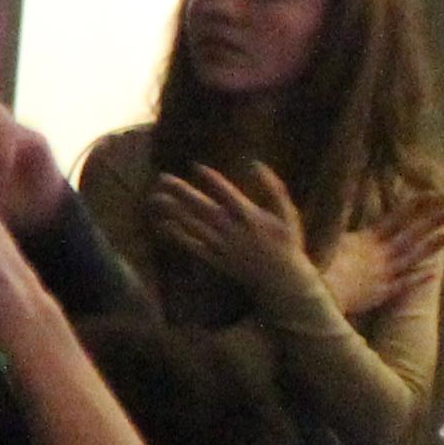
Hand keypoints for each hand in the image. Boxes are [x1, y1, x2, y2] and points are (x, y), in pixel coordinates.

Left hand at [142, 160, 319, 308]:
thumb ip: (274, 187)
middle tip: (162, 178)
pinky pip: (194, 247)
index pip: (227, 194)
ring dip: (173, 211)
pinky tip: (163, 225)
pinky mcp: (217, 261)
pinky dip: (179, 236)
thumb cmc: (287, 244)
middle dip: (182, 192)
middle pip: (203, 208)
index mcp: (251, 218)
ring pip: (194, 226)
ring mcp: (223, 247)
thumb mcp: (288, 213)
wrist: (282, 281)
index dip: (212, 180)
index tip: (197, 167)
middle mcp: (234, 232)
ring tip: (155, 198)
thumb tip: (255, 163)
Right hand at [319, 199, 443, 323]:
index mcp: (365, 239)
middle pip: (409, 236)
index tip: (432, 194)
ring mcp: (383, 274)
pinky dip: (418, 280)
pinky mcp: (380, 294)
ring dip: (430, 247)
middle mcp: (379, 255)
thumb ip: (324, 217)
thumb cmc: (315, 266)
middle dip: (429, 222)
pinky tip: (433, 274)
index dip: (414, 206)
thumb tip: (305, 193)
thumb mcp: (320, 235)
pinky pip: (403, 285)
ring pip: (411, 258)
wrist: (319, 295)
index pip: (395, 218)